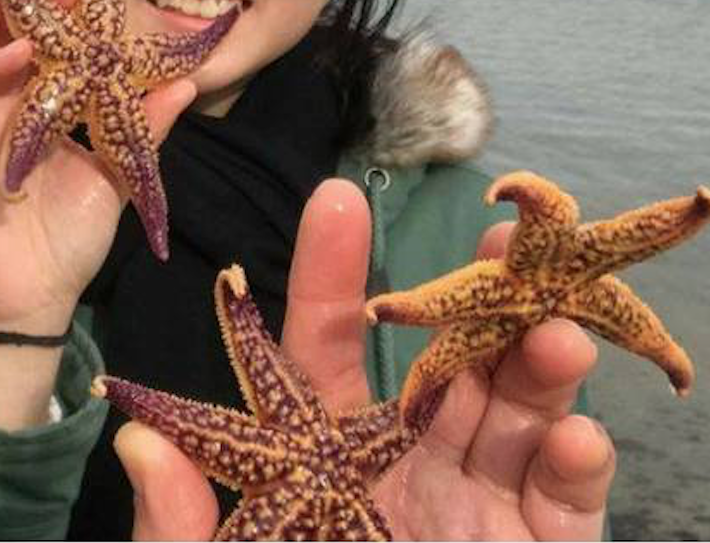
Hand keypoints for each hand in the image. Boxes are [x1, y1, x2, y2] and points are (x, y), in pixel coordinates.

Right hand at [0, 0, 195, 426]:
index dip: (67, 21)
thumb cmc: (72, 240)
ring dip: (8, 22)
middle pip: (14, 42)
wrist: (35, 295)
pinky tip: (19, 52)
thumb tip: (185, 83)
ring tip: (44, 4)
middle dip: (38, 8)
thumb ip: (142, 128)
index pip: (52, 52)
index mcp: (46, 113)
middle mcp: (10, 110)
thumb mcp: (116, 174)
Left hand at [117, 180, 615, 539]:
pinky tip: (576, 435)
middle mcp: (398, 471)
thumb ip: (178, 530)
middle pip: (439, 366)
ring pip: (510, 421)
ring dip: (535, 370)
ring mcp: (472, 513)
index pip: (322, 353)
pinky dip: (578, 466)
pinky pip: (564, 506)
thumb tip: (132, 438)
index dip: (329, 278)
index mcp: (321, 461)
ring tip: (552, 332)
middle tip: (498, 239)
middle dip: (470, 301)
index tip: (335, 199)